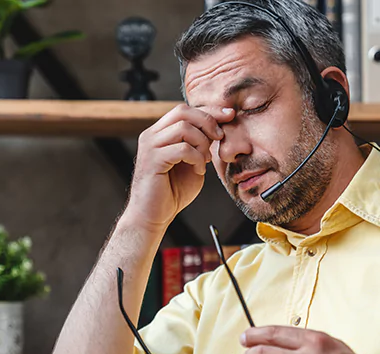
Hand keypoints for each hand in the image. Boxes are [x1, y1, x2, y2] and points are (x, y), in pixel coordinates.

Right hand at [124, 104, 234, 230]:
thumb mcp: (193, 163)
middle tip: (219, 138)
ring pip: (183, 128)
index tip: (229, 115)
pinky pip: (182, 148)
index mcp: (160, 133)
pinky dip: (196, 158)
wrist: (153, 216)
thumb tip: (217, 128)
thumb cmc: (172, 192)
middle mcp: (151, 135)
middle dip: (207, 121)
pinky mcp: (152, 160)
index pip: (185, 110)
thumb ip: (200, 145)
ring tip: (205, 160)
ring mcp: (150, 146)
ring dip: (202, 143)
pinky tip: (198, 170)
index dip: (209, 110)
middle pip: (183, 112)